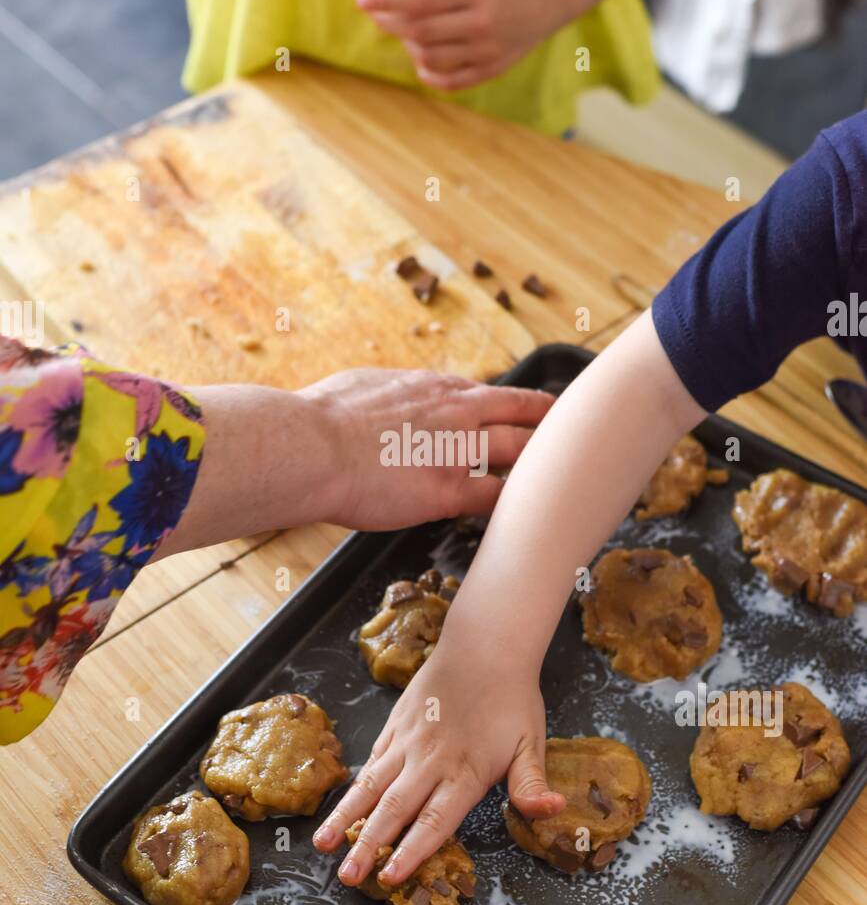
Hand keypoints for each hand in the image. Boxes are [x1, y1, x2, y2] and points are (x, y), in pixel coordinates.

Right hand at [303, 367, 552, 529]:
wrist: (313, 447)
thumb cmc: (321, 418)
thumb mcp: (361, 386)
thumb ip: (387, 392)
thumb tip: (379, 395)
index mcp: (433, 387)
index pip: (490, 394)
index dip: (515, 405)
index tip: (530, 412)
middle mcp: (456, 412)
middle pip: (522, 414)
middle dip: (551, 426)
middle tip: (576, 436)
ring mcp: (458, 450)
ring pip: (522, 452)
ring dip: (547, 464)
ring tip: (572, 476)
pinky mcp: (450, 490)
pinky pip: (498, 499)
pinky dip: (519, 506)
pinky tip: (535, 518)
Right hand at [313, 639, 565, 883]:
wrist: (484, 645)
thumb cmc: (511, 697)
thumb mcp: (531, 743)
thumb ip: (532, 784)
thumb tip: (553, 811)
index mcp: (464, 772)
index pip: (434, 820)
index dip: (411, 851)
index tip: (389, 878)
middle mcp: (430, 760)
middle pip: (394, 809)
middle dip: (368, 845)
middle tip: (345, 877)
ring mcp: (408, 742)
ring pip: (371, 785)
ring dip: (347, 817)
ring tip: (322, 844)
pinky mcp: (395, 725)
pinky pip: (372, 760)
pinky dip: (355, 786)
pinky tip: (340, 805)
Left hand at [356, 0, 552, 91]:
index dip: (387, 1)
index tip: (362, 1)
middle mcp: (481, 21)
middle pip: (421, 30)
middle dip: (391, 24)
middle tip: (380, 16)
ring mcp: (486, 49)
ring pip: (431, 58)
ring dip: (409, 48)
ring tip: (406, 34)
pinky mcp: (491, 69)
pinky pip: (450, 82)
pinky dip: (428, 75)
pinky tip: (421, 60)